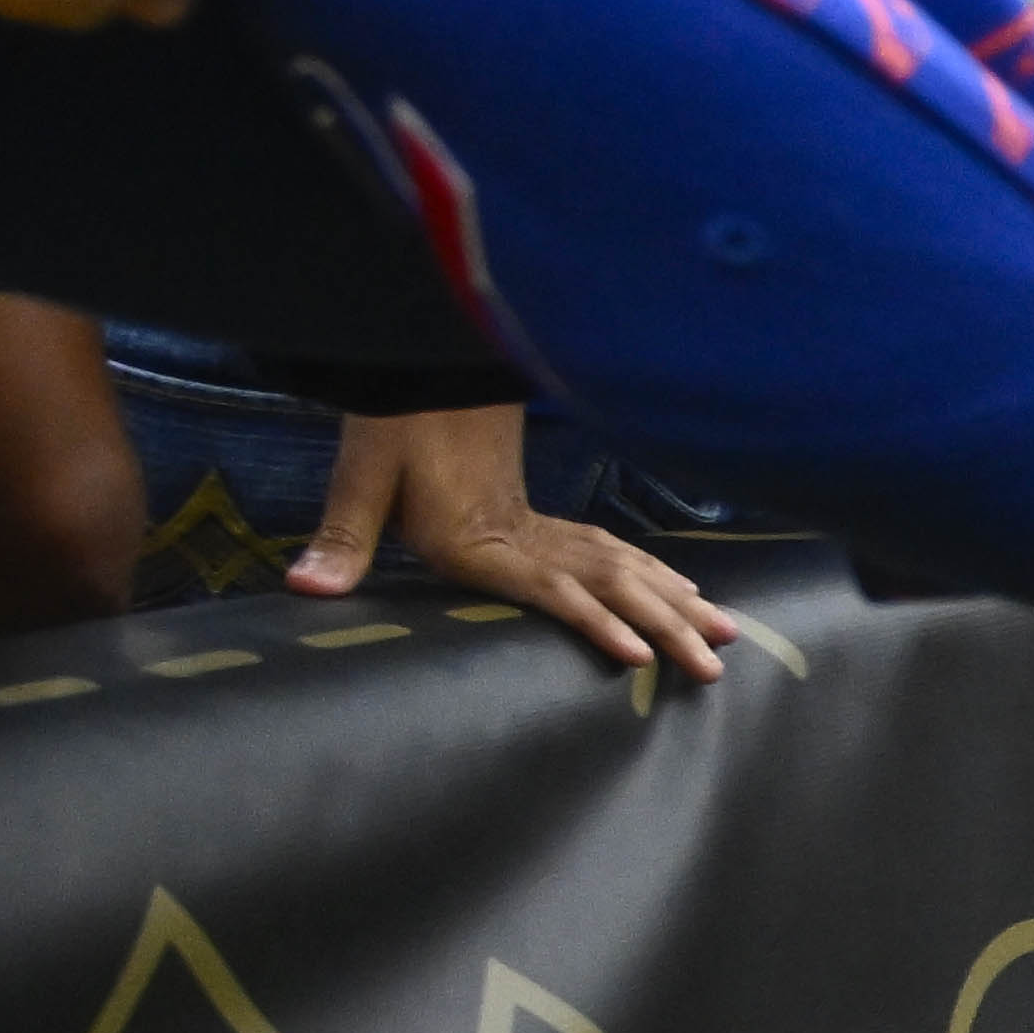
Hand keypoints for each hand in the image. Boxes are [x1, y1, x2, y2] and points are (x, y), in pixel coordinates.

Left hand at [299, 408, 734, 680]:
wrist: (422, 367)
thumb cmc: (392, 423)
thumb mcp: (362, 476)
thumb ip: (343, 537)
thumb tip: (308, 590)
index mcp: (482, 535)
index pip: (552, 585)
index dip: (595, 619)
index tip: (639, 655)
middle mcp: (525, 535)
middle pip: (610, 583)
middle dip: (667, 624)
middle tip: (714, 665)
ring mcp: (541, 525)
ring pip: (624, 568)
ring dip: (676, 602)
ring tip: (725, 632)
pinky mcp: (541, 518)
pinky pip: (611, 551)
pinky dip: (653, 574)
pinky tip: (679, 590)